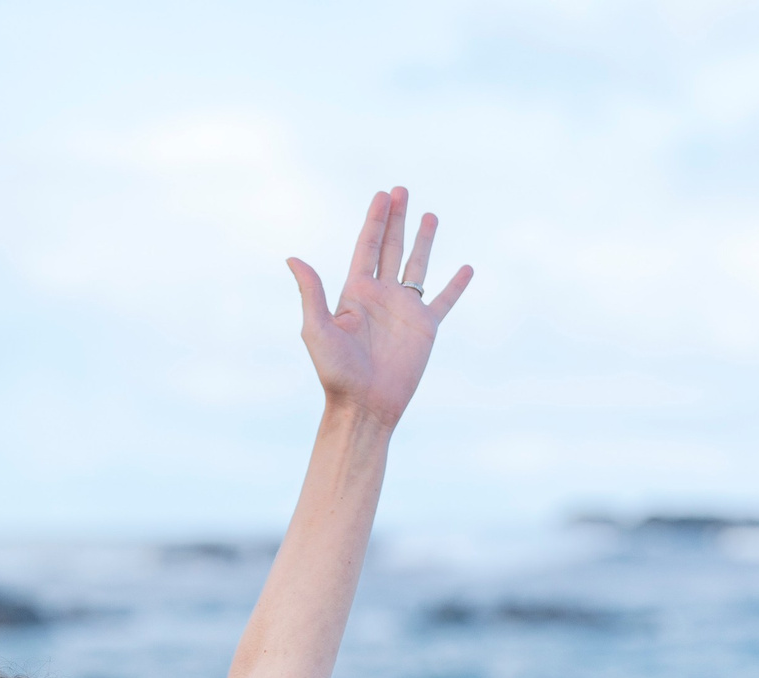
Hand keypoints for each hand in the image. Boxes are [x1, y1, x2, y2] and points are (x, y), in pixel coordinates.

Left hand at [287, 188, 472, 428]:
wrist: (363, 406)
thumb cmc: (336, 372)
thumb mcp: (317, 329)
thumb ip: (311, 292)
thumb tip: (293, 258)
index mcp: (355, 292)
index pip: (366, 247)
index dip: (374, 221)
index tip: (382, 196)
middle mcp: (381, 296)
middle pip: (390, 248)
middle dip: (396, 219)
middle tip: (401, 190)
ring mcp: (405, 310)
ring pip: (416, 266)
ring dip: (423, 241)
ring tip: (429, 215)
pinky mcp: (425, 328)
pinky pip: (444, 301)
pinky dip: (456, 285)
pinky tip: (466, 268)